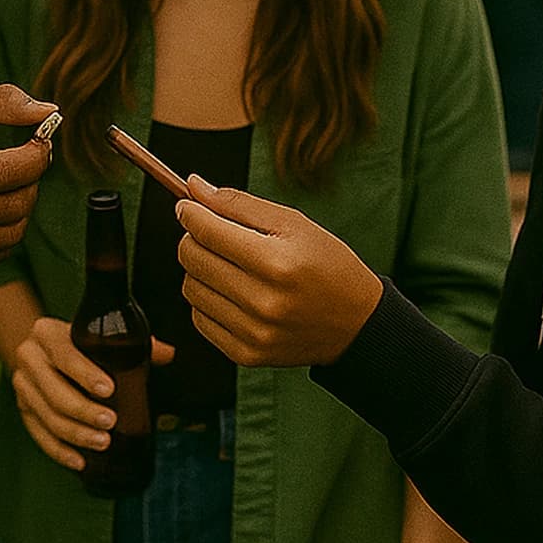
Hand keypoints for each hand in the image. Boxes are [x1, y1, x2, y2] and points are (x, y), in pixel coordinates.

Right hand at [0, 85, 55, 277]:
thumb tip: (47, 112)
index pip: (3, 171)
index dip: (36, 155)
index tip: (40, 141)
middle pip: (12, 204)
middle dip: (33, 178)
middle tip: (29, 161)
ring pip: (12, 232)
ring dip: (25, 204)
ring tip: (12, 184)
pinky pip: (0, 252)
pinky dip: (9, 228)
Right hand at [10, 316, 174, 470]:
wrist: (42, 349)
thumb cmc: (80, 343)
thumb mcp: (100, 337)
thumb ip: (135, 344)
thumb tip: (169, 354)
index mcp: (46, 332)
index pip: (64, 354)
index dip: (85, 374)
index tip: (109, 390)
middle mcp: (29, 357)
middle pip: (54, 390)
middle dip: (83, 411)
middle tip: (110, 423)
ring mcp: (22, 386)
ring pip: (47, 416)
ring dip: (75, 434)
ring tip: (102, 442)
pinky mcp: (23, 410)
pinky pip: (38, 435)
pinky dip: (59, 450)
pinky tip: (80, 461)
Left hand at [176, 174, 382, 366]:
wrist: (356, 324)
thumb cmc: (326, 265)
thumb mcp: (293, 223)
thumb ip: (239, 204)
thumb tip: (195, 187)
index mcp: (276, 263)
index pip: (207, 231)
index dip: (190, 212)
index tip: (187, 205)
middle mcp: (263, 302)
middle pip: (193, 259)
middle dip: (193, 237)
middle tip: (210, 232)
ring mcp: (253, 332)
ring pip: (191, 288)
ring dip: (199, 269)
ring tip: (226, 263)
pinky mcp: (246, 354)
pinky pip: (199, 319)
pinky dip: (207, 299)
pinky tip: (231, 291)